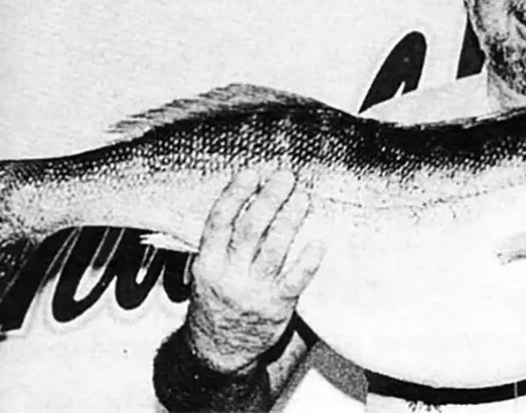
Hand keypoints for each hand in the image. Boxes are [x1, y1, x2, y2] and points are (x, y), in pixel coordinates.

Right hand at [185, 169, 325, 372]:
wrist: (218, 353)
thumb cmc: (216, 303)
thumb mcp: (206, 272)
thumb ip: (221, 241)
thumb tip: (249, 197)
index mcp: (207, 264)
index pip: (219, 221)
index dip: (235, 194)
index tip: (252, 172)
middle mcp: (228, 276)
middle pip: (250, 230)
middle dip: (269, 198)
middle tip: (286, 177)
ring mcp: (253, 292)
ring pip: (273, 249)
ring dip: (290, 219)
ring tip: (303, 197)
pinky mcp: (276, 308)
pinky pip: (295, 281)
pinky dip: (308, 260)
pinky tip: (319, 242)